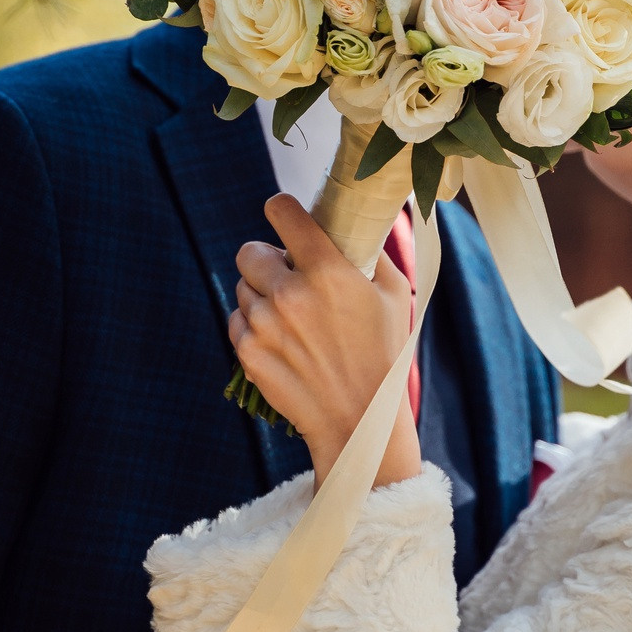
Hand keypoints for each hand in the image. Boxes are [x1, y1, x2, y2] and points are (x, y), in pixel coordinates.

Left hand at [229, 194, 421, 488]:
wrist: (360, 421)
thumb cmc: (384, 355)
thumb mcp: (393, 293)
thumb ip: (368, 251)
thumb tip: (351, 223)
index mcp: (326, 270)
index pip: (282, 212)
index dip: (282, 210)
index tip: (285, 216)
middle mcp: (289, 293)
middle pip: (249, 250)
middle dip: (267, 260)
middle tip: (289, 277)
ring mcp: (263, 324)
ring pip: (243, 287)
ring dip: (261, 295)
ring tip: (293, 320)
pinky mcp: (247, 352)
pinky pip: (237, 320)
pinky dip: (253, 326)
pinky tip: (283, 342)